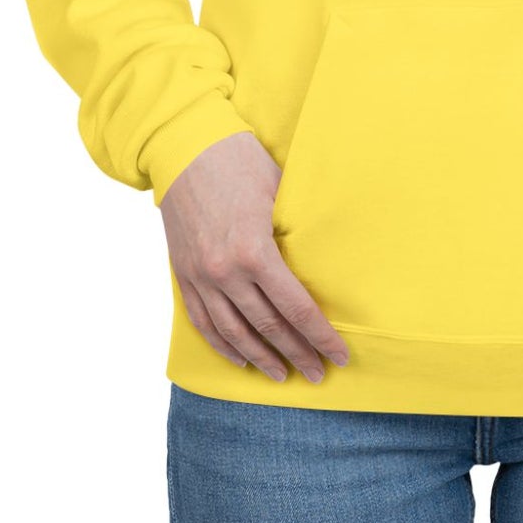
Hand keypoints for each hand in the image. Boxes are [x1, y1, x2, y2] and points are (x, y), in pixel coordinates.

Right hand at [159, 131, 350, 384]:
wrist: (185, 147)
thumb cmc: (240, 162)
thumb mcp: (279, 191)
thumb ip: (296, 231)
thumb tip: (325, 258)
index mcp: (254, 251)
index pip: (295, 308)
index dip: (319, 336)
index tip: (338, 355)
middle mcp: (225, 272)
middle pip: (268, 327)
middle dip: (296, 353)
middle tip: (317, 373)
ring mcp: (201, 276)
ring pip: (234, 333)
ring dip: (261, 358)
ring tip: (282, 375)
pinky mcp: (183, 274)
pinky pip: (202, 321)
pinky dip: (222, 344)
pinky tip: (241, 357)